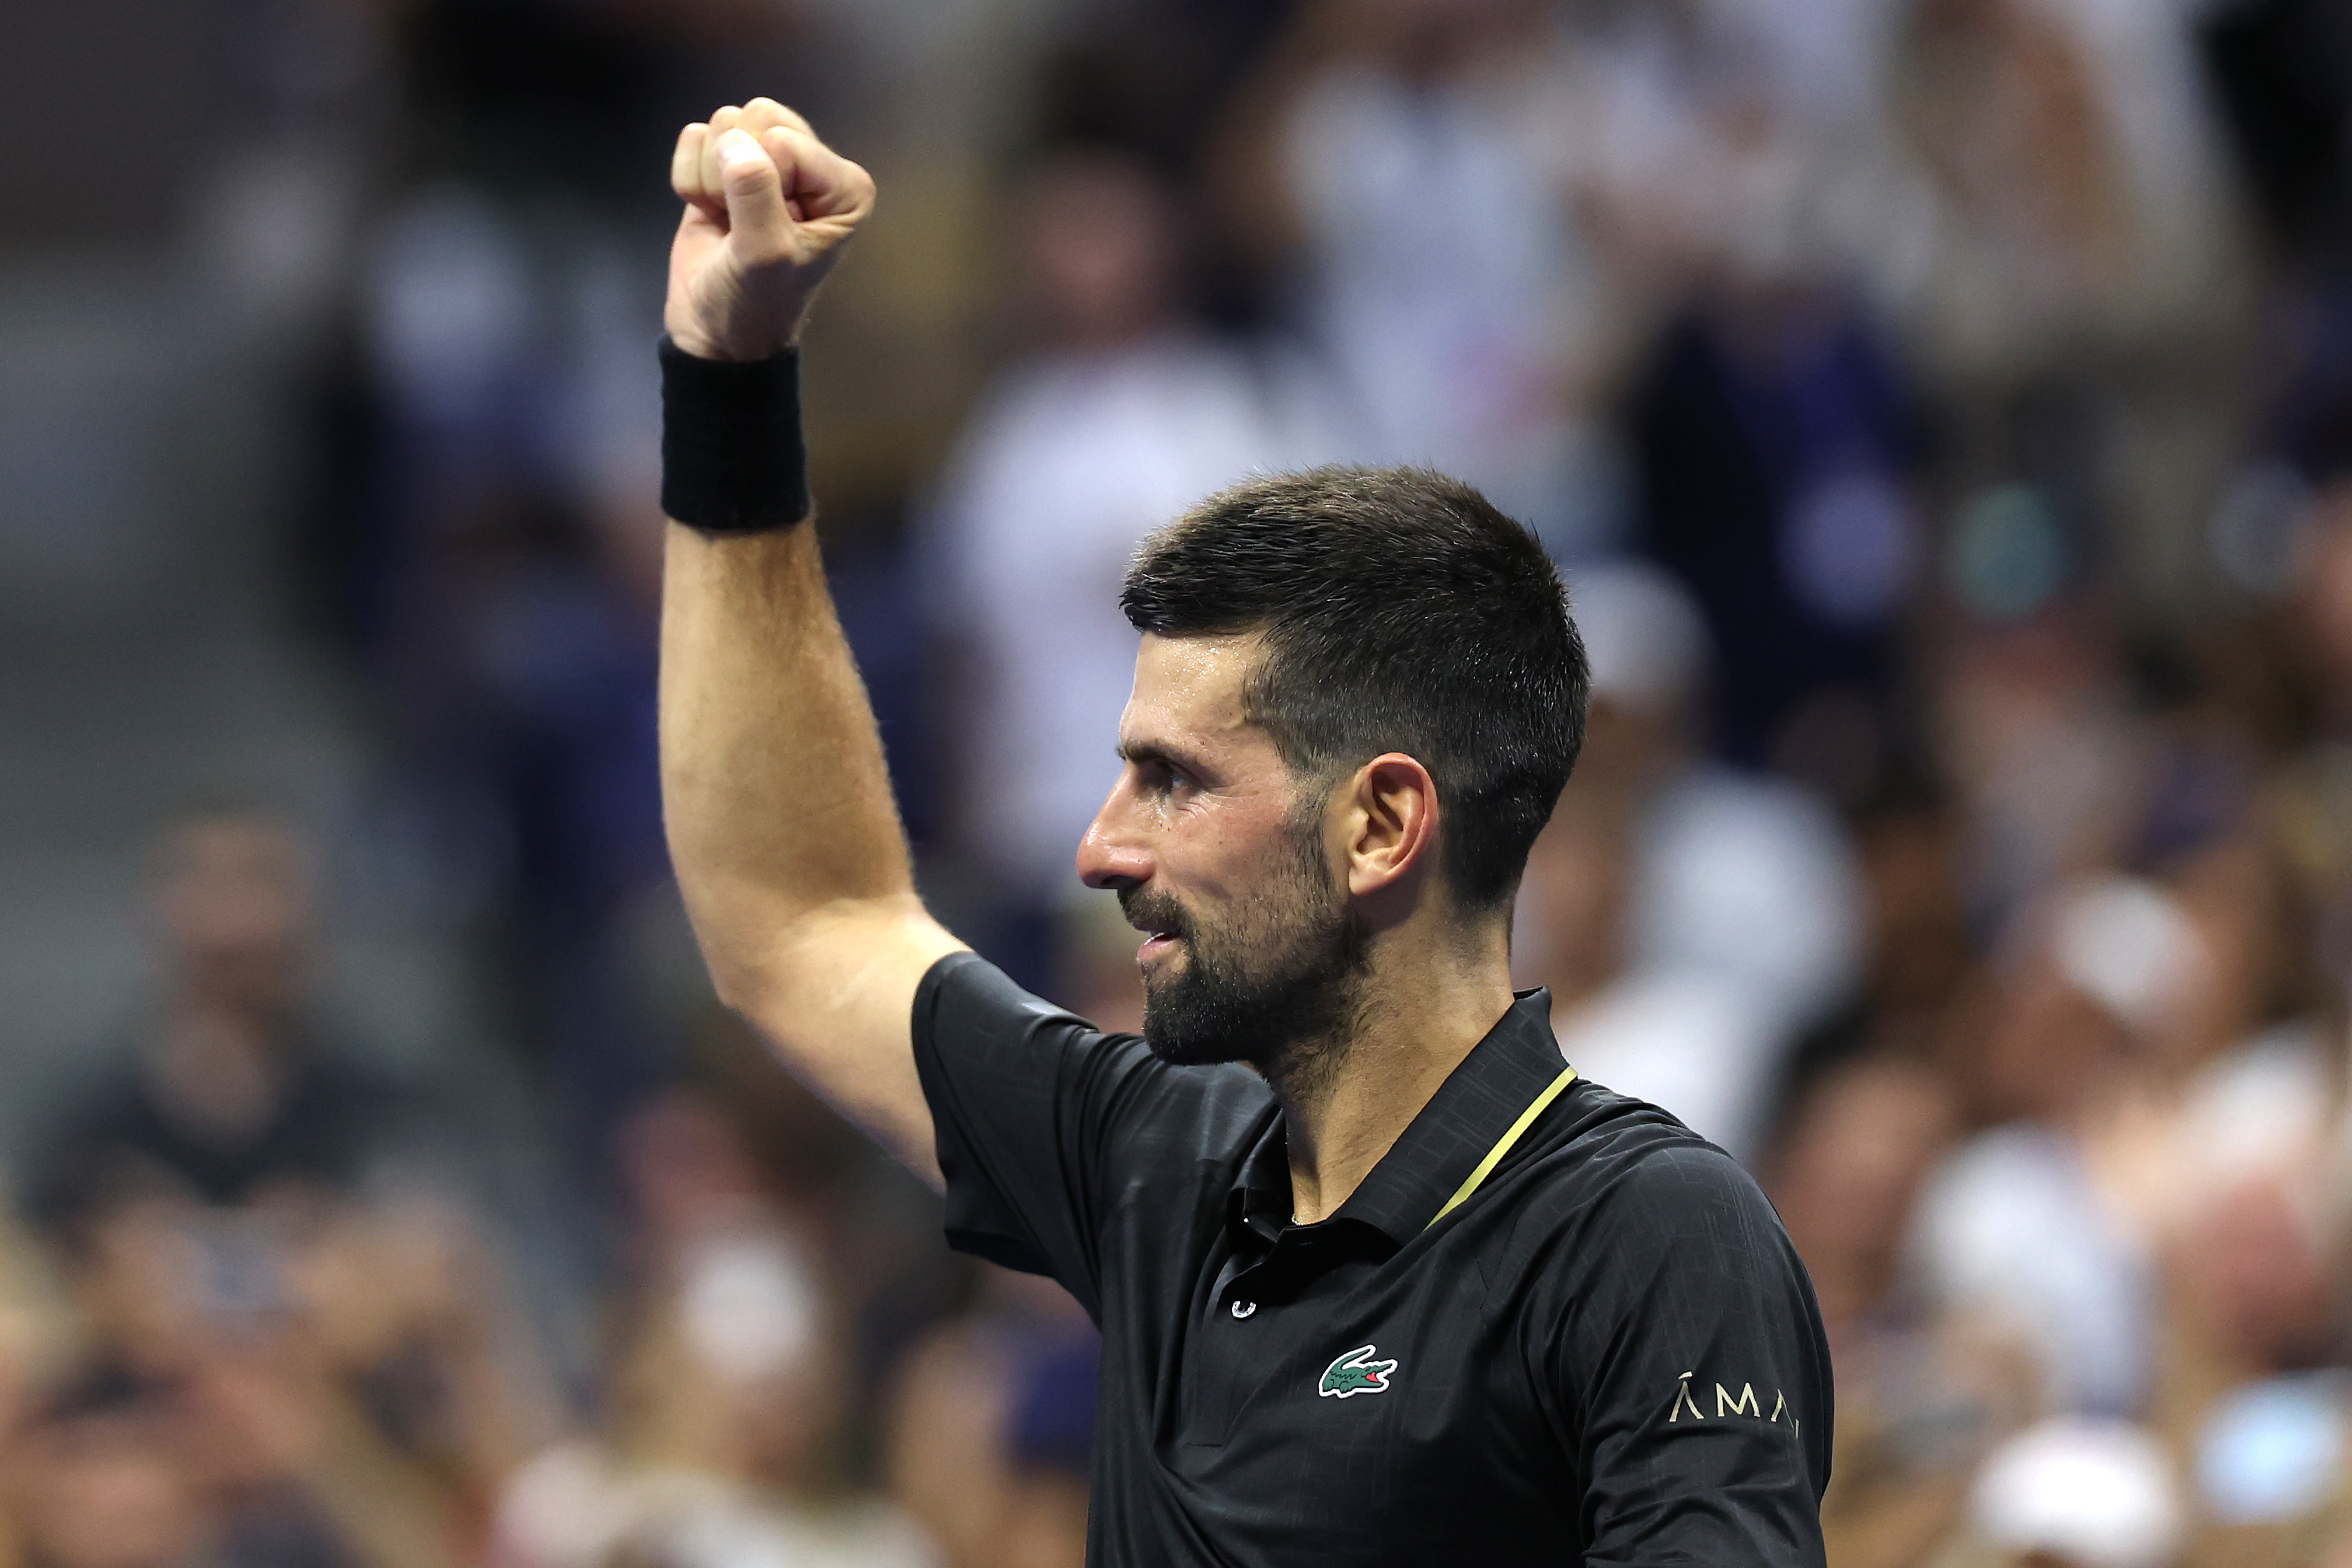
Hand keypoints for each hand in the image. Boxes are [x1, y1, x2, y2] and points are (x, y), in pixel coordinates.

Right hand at [666, 98, 875, 361]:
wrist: (715, 331)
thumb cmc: (756, 301)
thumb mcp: (765, 254)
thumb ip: (755, 194)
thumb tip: (733, 141)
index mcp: (844, 186)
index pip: (786, 141)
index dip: (763, 184)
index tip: (766, 229)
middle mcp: (812, 166)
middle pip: (759, 116)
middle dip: (736, 173)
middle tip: (743, 223)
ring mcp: (767, 161)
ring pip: (725, 123)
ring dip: (712, 180)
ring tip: (728, 223)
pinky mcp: (725, 166)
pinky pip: (695, 139)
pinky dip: (691, 182)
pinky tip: (709, 214)